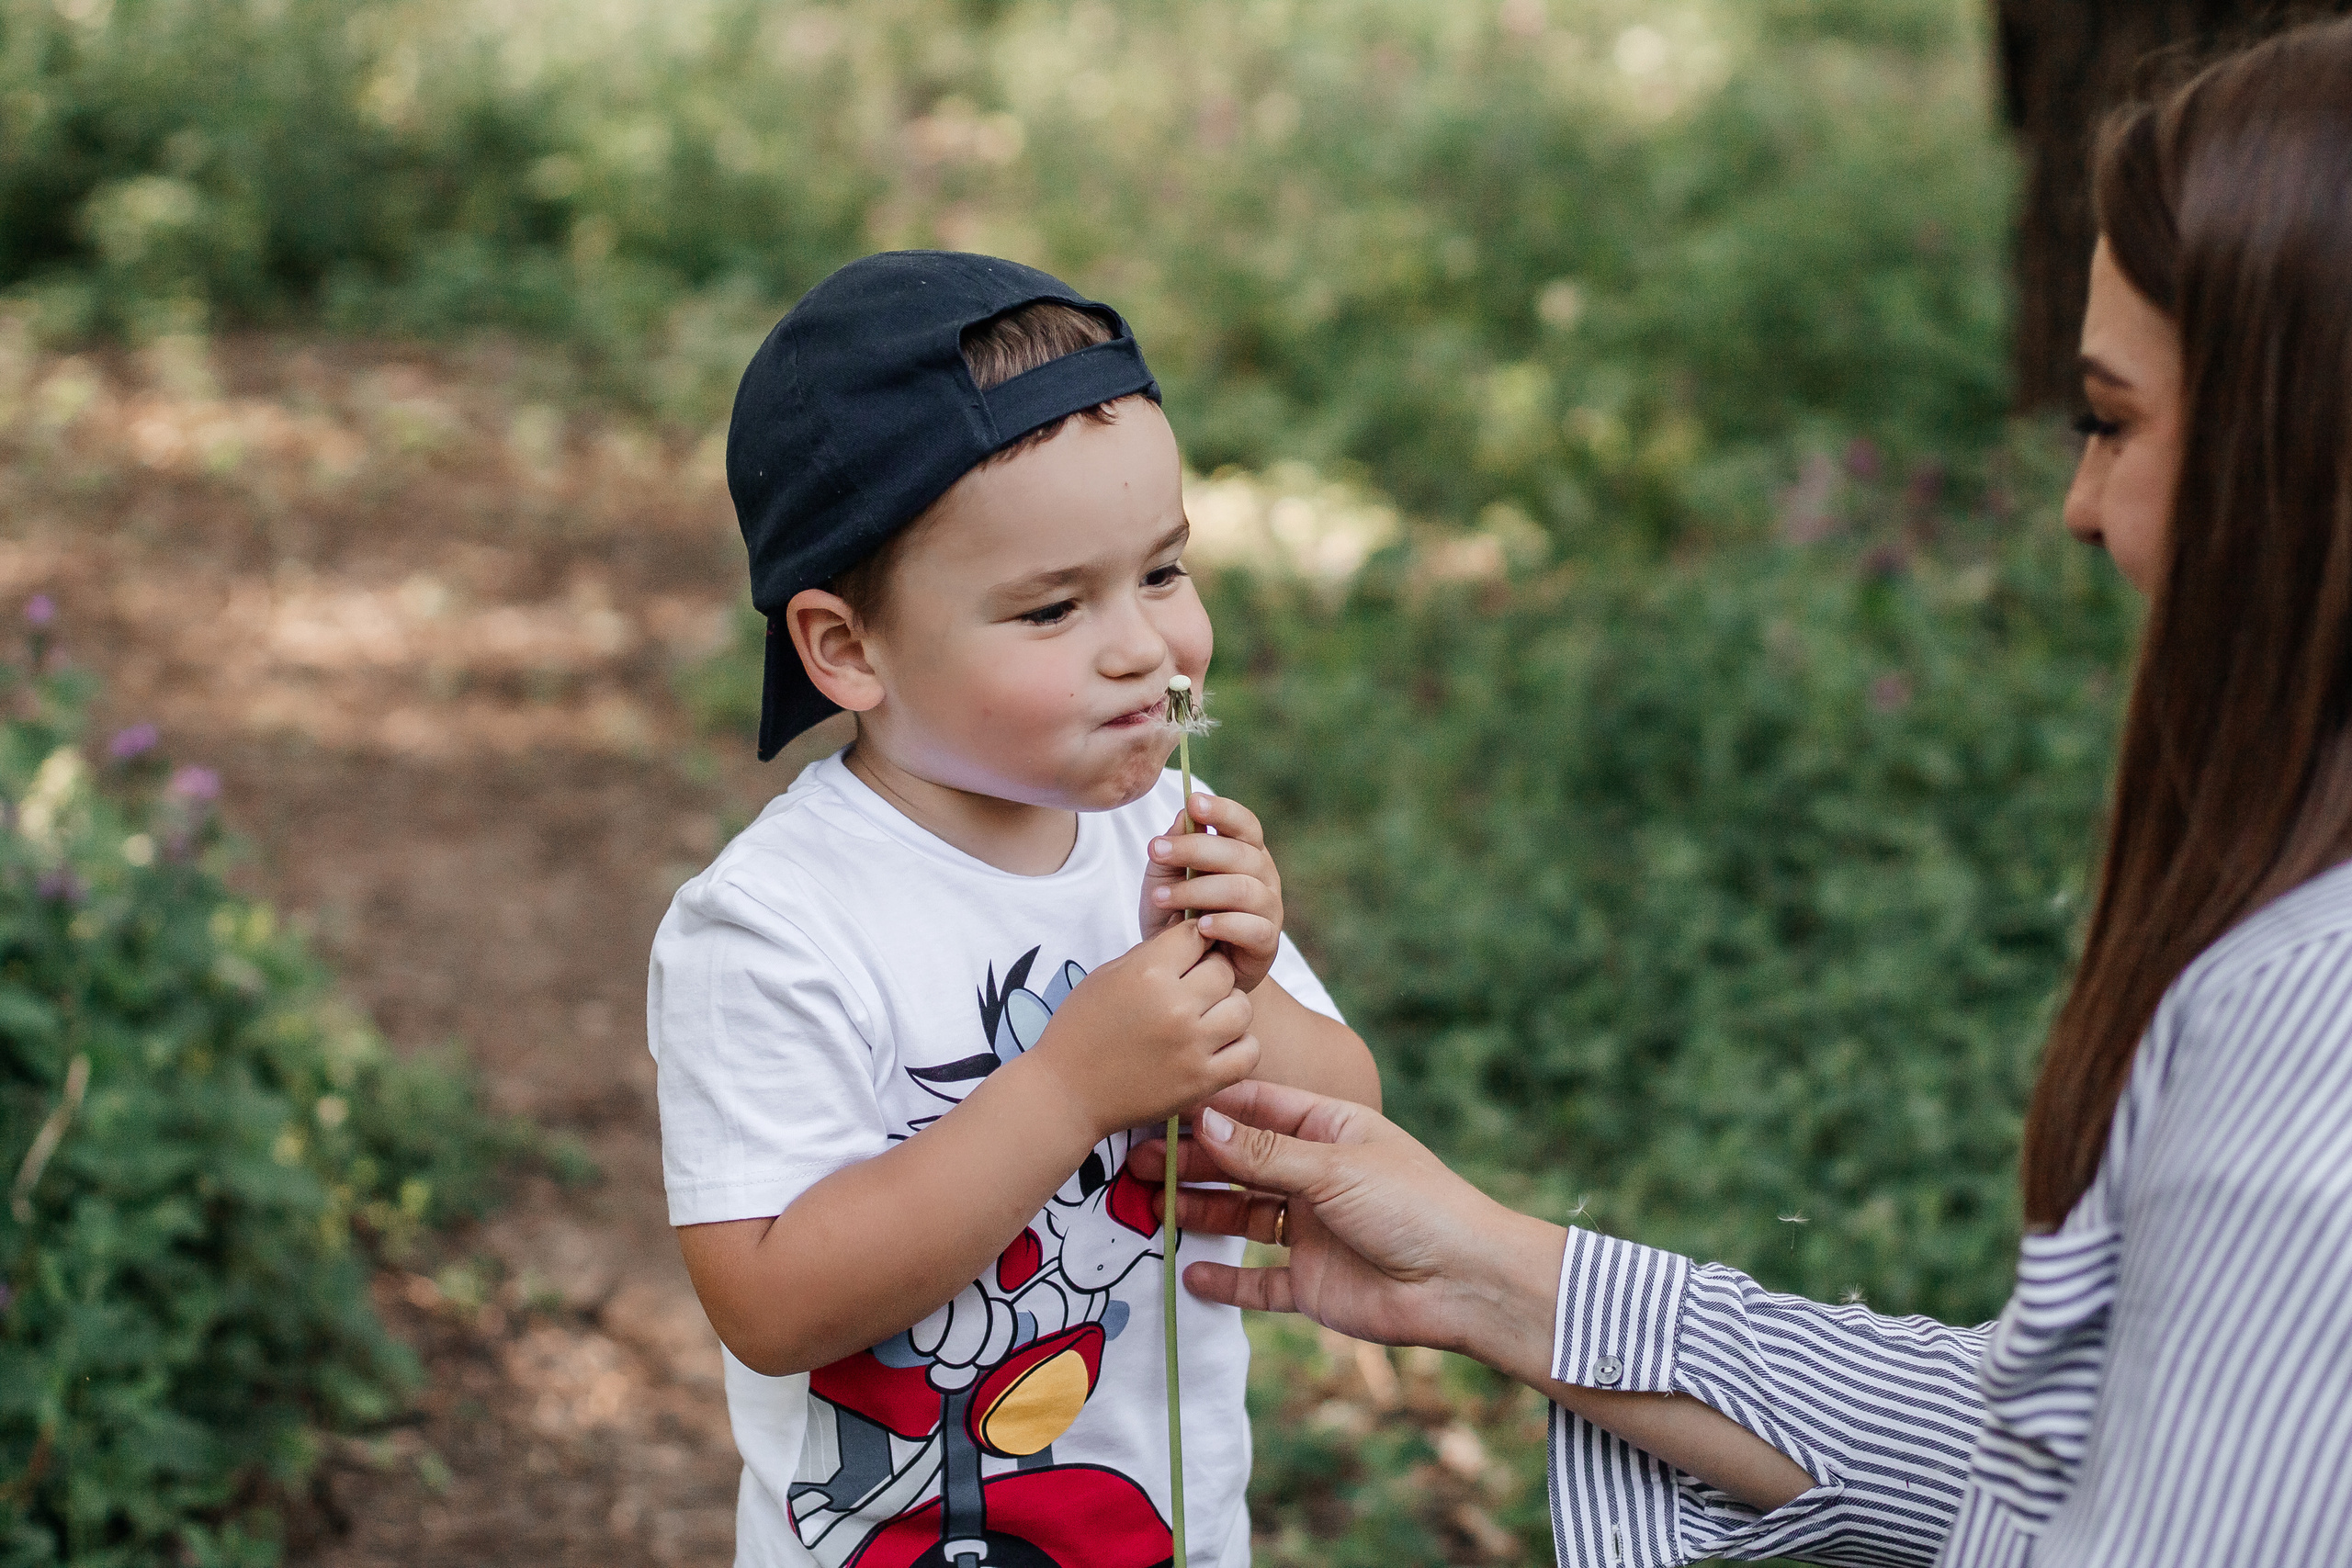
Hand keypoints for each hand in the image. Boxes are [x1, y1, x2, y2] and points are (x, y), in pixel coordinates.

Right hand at [1026, 919, 1259, 1138]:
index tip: (1183, 959)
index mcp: (1147, 973)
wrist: (1066, 1094)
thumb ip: (1152, 951)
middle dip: (1210, 975)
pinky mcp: (1202, 1081)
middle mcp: (1174, 1006)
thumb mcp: (1108, 976)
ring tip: (1204, 1019)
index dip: (1191, 943)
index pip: (1196, 935)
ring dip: (1227, 1010)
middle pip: (1223, 970)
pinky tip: (1216, 1046)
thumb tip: (1191, 923)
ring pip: (1242, 1008)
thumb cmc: (1081, 1030)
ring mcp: (1192, 1045)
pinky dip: (1238, 1047)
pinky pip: (1248, 1052)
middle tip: (1191, 992)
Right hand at [1129, 1080, 1565, 1383]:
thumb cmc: (1414, 1205)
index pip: (1258, 1110)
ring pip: (1242, 1217)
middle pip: (1241, 1164)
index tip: (1159, 1108)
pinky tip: (1189, 1274)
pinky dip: (1226, 1280)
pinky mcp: (1313, 1283)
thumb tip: (1202, 1123)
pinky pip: (1259, 1282)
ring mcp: (1313, 1231)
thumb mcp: (1335, 1168)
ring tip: (1151, 1211)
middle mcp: (1317, 1177)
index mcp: (1330, 1132)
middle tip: (1137, 1164)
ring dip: (1199, 1213)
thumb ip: (1265, 1152)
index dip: (1210, 1110)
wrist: (1465, 1283)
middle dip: (1192, 1162)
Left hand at [1140, 792, 1284, 991]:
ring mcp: (1269, 909)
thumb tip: (1183, 814)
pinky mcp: (1267, 943)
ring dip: (1198, 890)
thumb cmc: (1178, 919)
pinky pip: (1252, 928)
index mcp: (1244, 853)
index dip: (1223, 811)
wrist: (1188, 972)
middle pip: (1240, 853)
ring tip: (1161, 898)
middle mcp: (1263, 876)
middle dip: (1195, 848)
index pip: (1244, 824)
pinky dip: (1224, 924)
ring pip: (1243, 889)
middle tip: (1155, 851)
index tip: (1193, 803)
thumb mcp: (1164, 881)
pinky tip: (1197, 926)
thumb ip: (1174, 850)